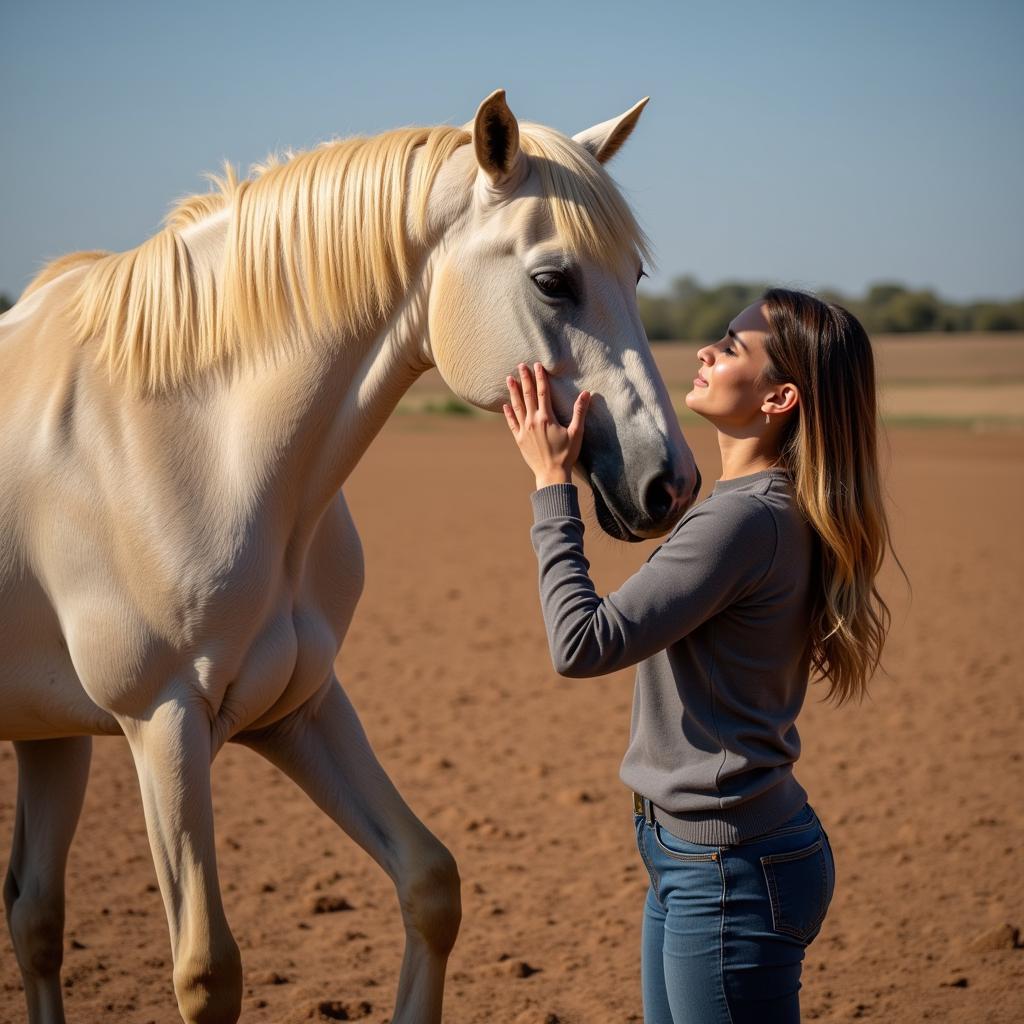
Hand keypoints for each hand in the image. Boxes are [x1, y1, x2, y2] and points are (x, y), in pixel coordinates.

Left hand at [503, 362, 589, 489]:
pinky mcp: (519, 439)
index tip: (537, 365)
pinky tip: (505, 405)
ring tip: (509, 378)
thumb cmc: (566, 454)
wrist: (551, 474)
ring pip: (517, 406)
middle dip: (525, 379)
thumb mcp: (576, 432)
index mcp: (547, 418)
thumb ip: (580, 412)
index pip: (543, 392)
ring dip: (513, 391)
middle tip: (520, 365)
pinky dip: (508, 413)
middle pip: (528, 395)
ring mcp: (524, 430)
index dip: (540, 377)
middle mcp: (533, 421)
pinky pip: (512, 423)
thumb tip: (587, 393)